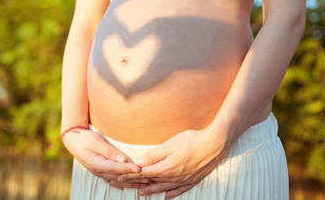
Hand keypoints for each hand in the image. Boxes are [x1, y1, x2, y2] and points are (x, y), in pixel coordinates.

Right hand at [62, 128, 149, 189]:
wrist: (73, 140)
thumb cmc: (85, 138)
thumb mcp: (96, 141)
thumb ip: (109, 151)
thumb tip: (123, 159)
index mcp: (97, 164)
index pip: (116, 168)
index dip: (128, 169)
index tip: (140, 169)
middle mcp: (98, 171)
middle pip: (119, 177)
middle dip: (134, 178)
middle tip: (148, 177)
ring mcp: (99, 172)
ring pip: (117, 181)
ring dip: (131, 182)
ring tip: (143, 183)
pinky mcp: (100, 171)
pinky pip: (112, 180)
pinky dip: (121, 184)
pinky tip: (128, 186)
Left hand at [116, 126, 230, 198]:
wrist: (215, 144)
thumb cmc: (192, 140)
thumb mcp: (170, 145)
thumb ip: (154, 155)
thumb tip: (140, 162)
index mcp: (166, 168)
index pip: (145, 174)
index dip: (132, 175)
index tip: (120, 176)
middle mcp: (174, 177)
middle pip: (153, 182)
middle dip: (139, 184)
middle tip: (127, 186)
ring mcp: (184, 180)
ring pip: (164, 188)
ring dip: (152, 190)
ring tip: (143, 193)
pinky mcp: (193, 179)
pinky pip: (180, 190)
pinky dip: (171, 194)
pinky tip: (166, 196)